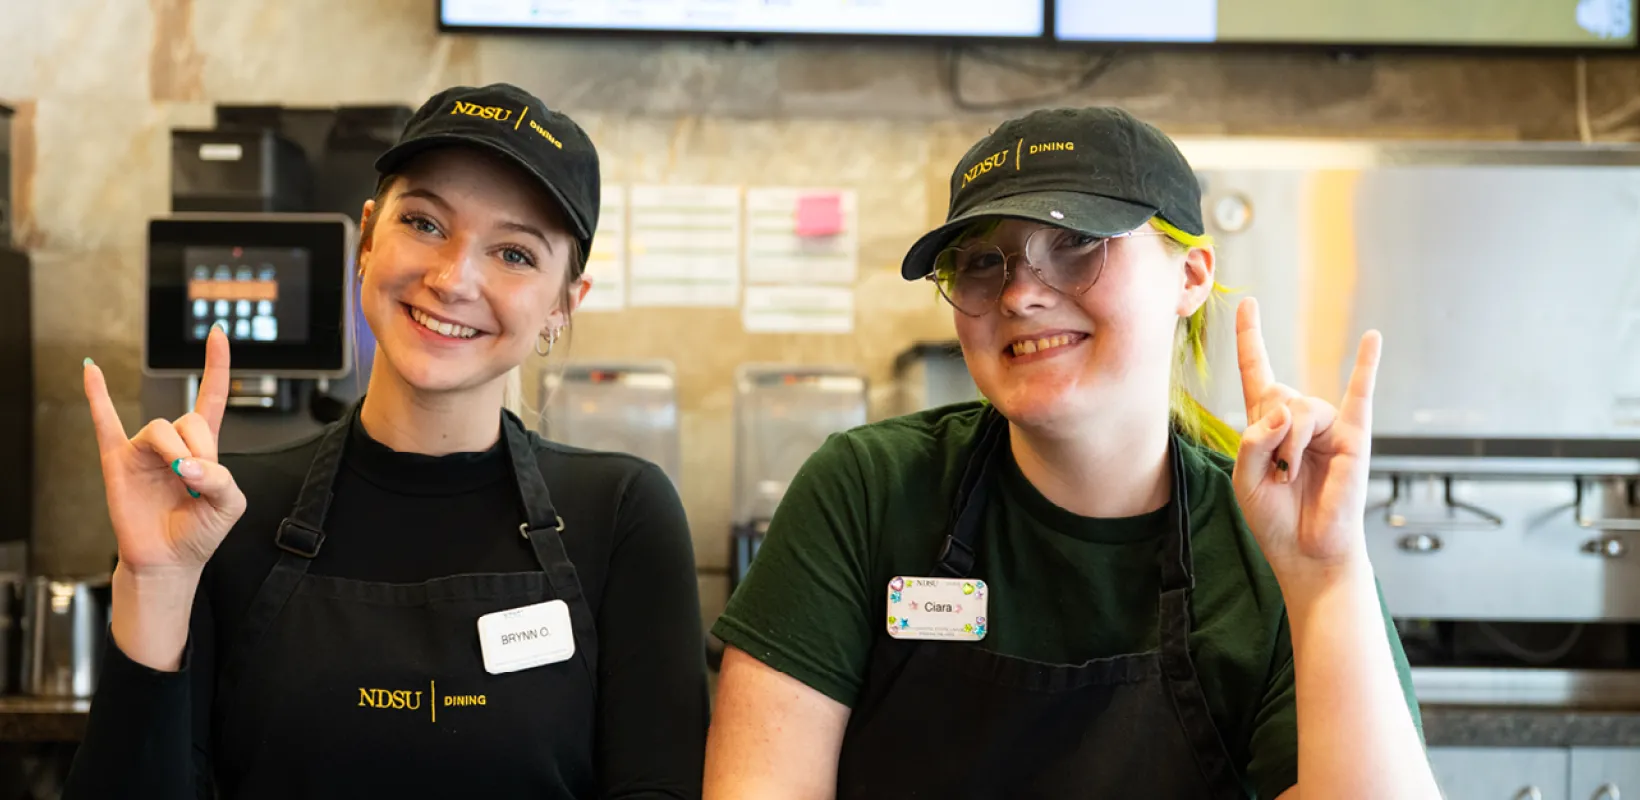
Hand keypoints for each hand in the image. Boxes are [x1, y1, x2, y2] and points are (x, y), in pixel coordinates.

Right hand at [85, 325, 246, 576]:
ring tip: (180, 479)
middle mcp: (173, 443)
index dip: (218, 366)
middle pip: (189, 419)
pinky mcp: (118, 462)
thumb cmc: (199, 532)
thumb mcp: (229, 506)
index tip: (218, 333)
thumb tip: (188, 467)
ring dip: (176, 452)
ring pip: (160, 428)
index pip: (212, 397)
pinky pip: (104, 422)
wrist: (167, 562)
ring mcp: (144, 450)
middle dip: (200, 449)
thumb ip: (221, 479)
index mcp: (204, 447)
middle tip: (198, 480)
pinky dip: (96, 395)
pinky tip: (91, 369)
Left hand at [1229, 297, 1380, 579]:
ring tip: (1290, 475)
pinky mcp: (1353, 438)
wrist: (1308, 553)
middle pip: (1276, 396)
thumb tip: (1286, 408)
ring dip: (1289, 445)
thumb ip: (1252, 439)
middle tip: (1274, 473)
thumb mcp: (1244, 480)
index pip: (1258, 371)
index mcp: (1267, 425)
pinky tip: (1371, 338)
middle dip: (1267, 435)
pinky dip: (1366, 366)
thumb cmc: (1274, 519)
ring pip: (1301, 409)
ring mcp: (1327, 427)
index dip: (1251, 338)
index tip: (1247, 304)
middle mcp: (1298, 419)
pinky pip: (1361, 395)